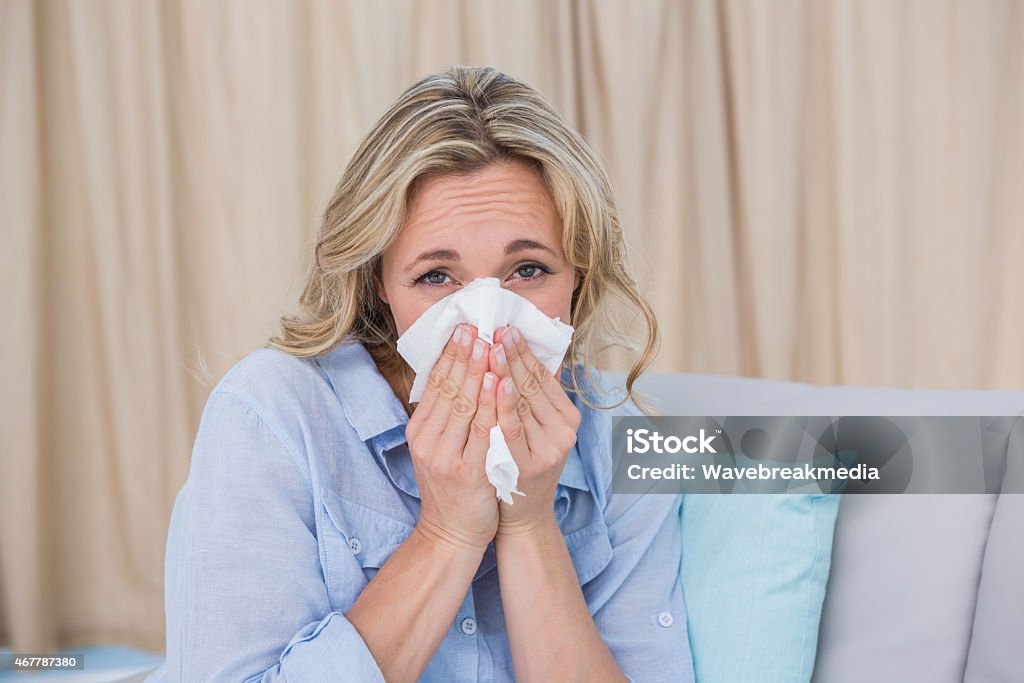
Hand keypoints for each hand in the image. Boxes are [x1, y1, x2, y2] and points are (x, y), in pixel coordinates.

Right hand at [406, 324, 499, 551]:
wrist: (451, 534)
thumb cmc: (451, 487)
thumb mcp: (439, 447)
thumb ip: (445, 416)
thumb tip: (455, 373)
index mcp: (420, 431)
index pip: (435, 384)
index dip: (449, 355)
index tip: (463, 329)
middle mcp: (428, 440)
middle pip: (448, 389)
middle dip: (463, 355)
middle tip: (476, 327)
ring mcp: (446, 456)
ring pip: (463, 405)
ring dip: (476, 371)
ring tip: (487, 344)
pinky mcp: (468, 471)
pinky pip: (482, 430)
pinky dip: (491, 404)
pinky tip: (498, 382)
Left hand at [488, 325, 581, 535]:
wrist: (521, 517)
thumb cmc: (522, 467)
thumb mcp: (536, 430)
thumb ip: (537, 398)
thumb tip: (537, 357)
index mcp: (566, 418)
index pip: (543, 377)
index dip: (524, 352)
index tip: (507, 328)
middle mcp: (563, 432)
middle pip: (534, 385)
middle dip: (513, 354)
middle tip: (496, 328)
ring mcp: (548, 449)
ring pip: (524, 402)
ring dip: (506, 371)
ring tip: (491, 345)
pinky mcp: (530, 465)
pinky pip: (513, 428)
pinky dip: (503, 404)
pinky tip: (494, 383)